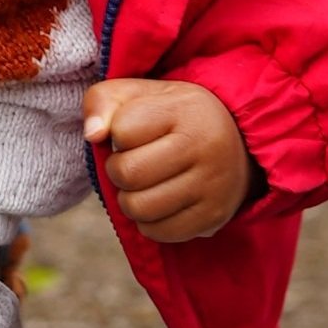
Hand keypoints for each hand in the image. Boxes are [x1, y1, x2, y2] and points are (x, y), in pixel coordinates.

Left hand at [83, 79, 252, 243]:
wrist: (235, 143)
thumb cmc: (172, 116)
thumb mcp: (138, 95)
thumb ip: (102, 102)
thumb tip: (92, 134)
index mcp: (185, 110)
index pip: (121, 130)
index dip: (116, 134)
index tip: (134, 133)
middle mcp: (205, 147)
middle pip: (127, 173)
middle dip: (117, 170)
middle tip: (133, 162)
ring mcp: (213, 185)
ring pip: (138, 208)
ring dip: (129, 199)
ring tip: (143, 184)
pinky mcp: (214, 216)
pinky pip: (158, 232)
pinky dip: (148, 221)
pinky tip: (158, 202)